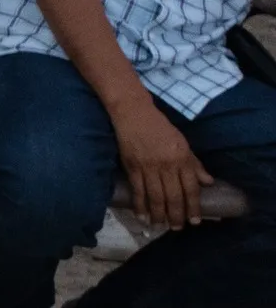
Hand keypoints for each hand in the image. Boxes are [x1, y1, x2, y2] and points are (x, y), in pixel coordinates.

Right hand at [111, 97, 211, 228]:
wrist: (133, 112)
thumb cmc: (160, 127)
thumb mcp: (182, 142)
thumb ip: (194, 163)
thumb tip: (208, 182)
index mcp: (182, 158)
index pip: (191, 188)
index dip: (193, 206)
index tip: (195, 220)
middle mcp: (167, 165)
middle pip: (174, 196)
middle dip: (176, 215)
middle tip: (177, 228)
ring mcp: (148, 166)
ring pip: (156, 196)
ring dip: (159, 214)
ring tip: (160, 225)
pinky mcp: (132, 166)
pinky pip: (137, 190)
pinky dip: (139, 205)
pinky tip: (142, 215)